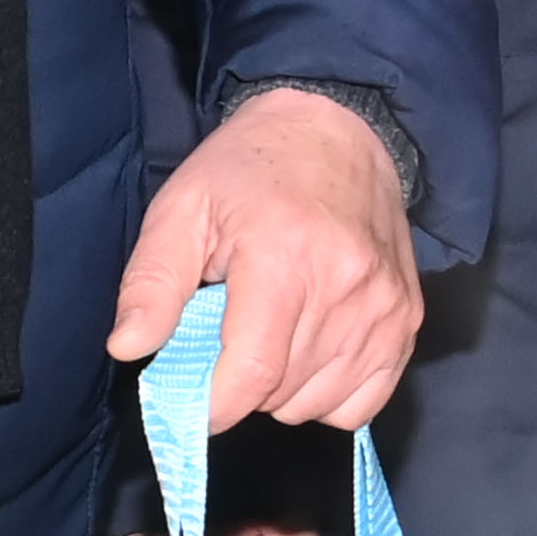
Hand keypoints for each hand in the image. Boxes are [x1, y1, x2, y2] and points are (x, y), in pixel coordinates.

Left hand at [109, 86, 416, 428]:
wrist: (337, 130)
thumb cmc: (248, 170)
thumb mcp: (182, 208)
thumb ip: (152, 282)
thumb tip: (128, 348)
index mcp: (283, 255)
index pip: (252, 371)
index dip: (214, 405)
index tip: (192, 404)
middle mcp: (346, 286)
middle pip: (283, 392)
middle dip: (242, 388)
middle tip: (228, 340)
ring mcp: (385, 306)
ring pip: (319, 405)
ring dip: (283, 393)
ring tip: (269, 338)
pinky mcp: (407, 318)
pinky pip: (365, 402)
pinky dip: (329, 397)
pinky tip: (308, 356)